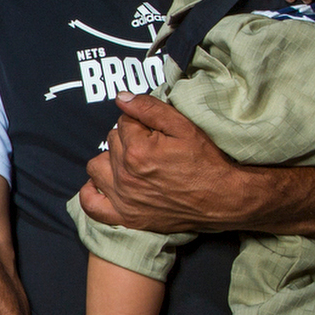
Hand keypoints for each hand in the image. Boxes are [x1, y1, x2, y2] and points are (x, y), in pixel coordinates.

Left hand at [78, 93, 253, 237]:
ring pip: (96, 166)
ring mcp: (123, 198)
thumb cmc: (207, 162)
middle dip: (128, 139)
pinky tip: (104, 183)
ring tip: (131, 162)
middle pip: (111, 142)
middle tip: (152, 147)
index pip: (123, 122)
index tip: (156, 132)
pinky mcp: (126, 217)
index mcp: (137, 150)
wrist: (224, 199)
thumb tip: (121, 97)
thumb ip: (150, 109)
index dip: (141, 123)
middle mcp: (125, 175)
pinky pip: (90, 204)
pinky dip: (91, 193)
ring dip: (109, 161)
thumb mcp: (184, 127)